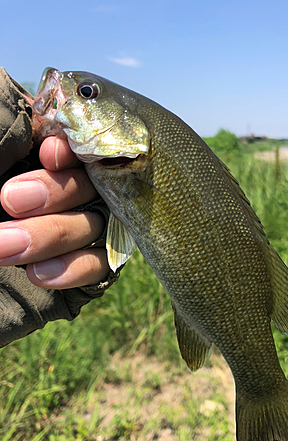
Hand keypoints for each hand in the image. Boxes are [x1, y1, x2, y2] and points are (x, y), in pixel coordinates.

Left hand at [0, 136, 110, 288]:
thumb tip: (52, 145)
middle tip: (9, 200)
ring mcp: (88, 228)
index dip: (73, 150)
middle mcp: (80, 190)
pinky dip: (72, 269)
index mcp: (59, 159)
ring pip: (92, 226)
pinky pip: (98, 266)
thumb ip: (11, 140)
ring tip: (4, 247)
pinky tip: (37, 274)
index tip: (48, 154)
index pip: (84, 146)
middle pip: (91, 186)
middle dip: (54, 191)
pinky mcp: (92, 264)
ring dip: (50, 235)